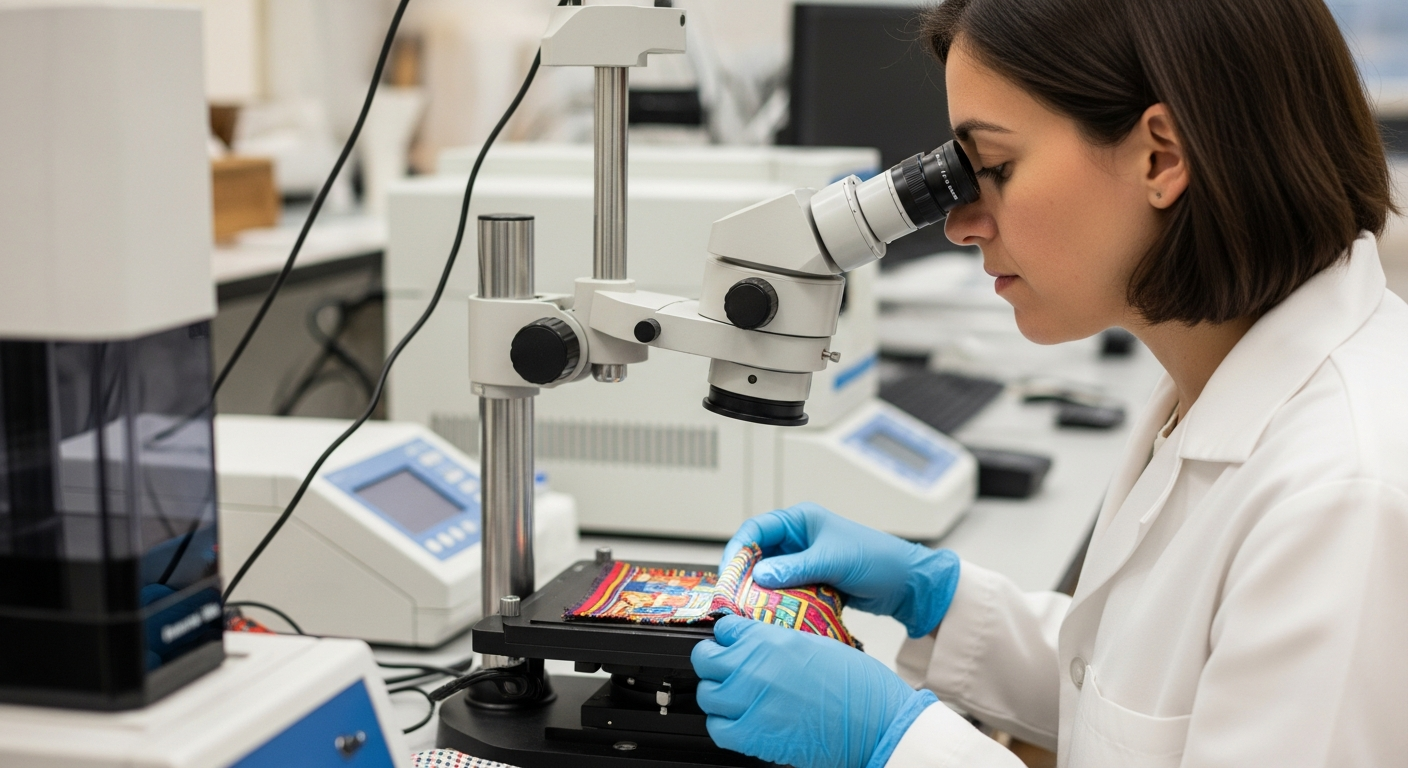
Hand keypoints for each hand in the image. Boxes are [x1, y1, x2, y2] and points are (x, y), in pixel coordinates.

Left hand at [693, 614, 936, 767]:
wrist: (877, 723)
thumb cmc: (858, 686)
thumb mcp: (815, 644)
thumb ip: (777, 643)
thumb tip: (755, 646)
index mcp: (771, 638)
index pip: (724, 629)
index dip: (728, 638)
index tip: (732, 645)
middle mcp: (754, 666)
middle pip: (705, 660)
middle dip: (714, 664)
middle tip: (728, 671)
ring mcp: (750, 700)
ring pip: (707, 694)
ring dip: (719, 695)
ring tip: (737, 699)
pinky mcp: (752, 735)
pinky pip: (717, 728)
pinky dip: (724, 725)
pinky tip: (741, 722)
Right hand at [723, 502, 960, 637]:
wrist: (907, 584)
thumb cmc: (877, 560)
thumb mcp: (833, 561)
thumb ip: (794, 569)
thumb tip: (759, 576)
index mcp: (801, 521)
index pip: (756, 530)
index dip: (738, 550)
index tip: (727, 574)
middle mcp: (798, 538)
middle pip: (758, 554)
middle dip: (745, 575)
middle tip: (733, 597)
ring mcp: (804, 560)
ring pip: (769, 575)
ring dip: (760, 591)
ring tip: (750, 610)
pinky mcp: (811, 580)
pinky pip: (785, 590)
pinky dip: (777, 601)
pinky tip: (772, 614)